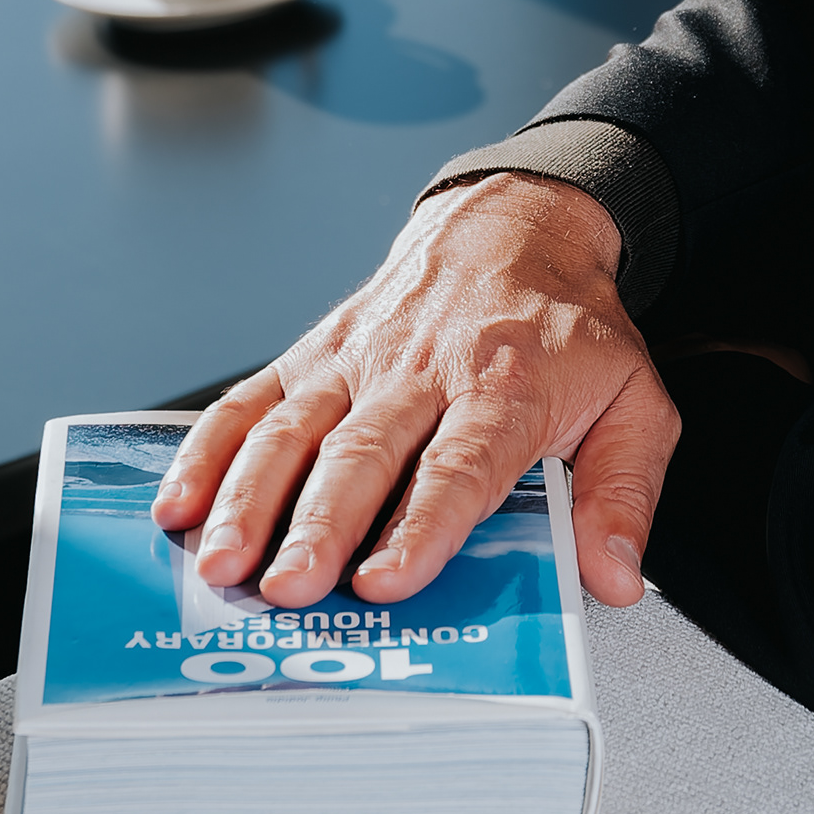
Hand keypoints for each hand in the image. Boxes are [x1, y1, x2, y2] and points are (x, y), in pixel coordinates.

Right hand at [153, 174, 675, 610]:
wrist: (515, 226)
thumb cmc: (568, 328)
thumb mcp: (634, 400)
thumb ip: (625, 490)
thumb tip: (614, 577)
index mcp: (504, 390)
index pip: (459, 465)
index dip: (420, 525)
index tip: (386, 581)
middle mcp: (422, 372)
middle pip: (363, 454)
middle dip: (319, 525)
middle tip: (287, 587)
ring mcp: (358, 360)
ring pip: (294, 429)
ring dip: (250, 498)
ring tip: (221, 561)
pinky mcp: (314, 353)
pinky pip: (252, 402)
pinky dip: (209, 452)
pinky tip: (179, 504)